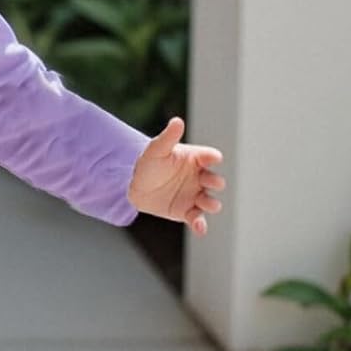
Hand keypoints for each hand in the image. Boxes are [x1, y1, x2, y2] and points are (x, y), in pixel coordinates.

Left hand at [128, 116, 225, 236]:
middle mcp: (199, 177)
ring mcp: (195, 195)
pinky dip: (200, 224)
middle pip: (215, 180)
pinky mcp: (187, 211)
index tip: (213, 158)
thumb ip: (168, 137)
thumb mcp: (156, 149)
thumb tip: (177, 121)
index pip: (209, 157)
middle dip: (215, 181)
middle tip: (208, 181)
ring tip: (208, 204)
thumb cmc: (148, 163)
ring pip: (210, 201)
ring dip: (212, 203)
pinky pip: (197, 219)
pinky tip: (200, 229)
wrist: (135, 186)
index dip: (212, 157)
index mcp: (195, 159)